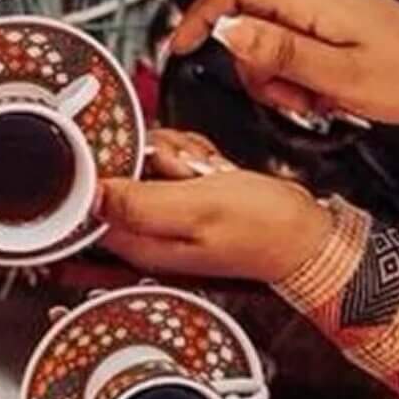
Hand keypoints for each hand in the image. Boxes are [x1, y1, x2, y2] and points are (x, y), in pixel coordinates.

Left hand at [98, 129, 333, 283]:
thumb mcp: (197, 207)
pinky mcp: (187, 200)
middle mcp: (149, 233)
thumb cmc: (263, 228)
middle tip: (187, 168)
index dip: (115, 170)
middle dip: (155, 156)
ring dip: (179, 154)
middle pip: (123, 174)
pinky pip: (174, 162)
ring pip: (150, 162)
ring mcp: (169, 216)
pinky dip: (194, 157)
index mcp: (142, 244)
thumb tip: (92, 195)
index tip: (145, 161)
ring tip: (206, 171)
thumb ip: (138, 203)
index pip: (95, 203)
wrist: (306, 233)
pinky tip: (213, 169)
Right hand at [170, 0, 398, 127]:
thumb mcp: (342, 79)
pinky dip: (302, 75)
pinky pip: (302, 45)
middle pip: (252, 18)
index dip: (201, 15)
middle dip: (255, 65)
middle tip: (289, 102)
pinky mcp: (346, 26)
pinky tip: (330, 97)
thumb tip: (227, 30)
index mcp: (317, 2)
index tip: (182, 49)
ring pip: (274, 37)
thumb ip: (280, 53)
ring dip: (281, 76)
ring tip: (318, 105)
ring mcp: (335, 10)